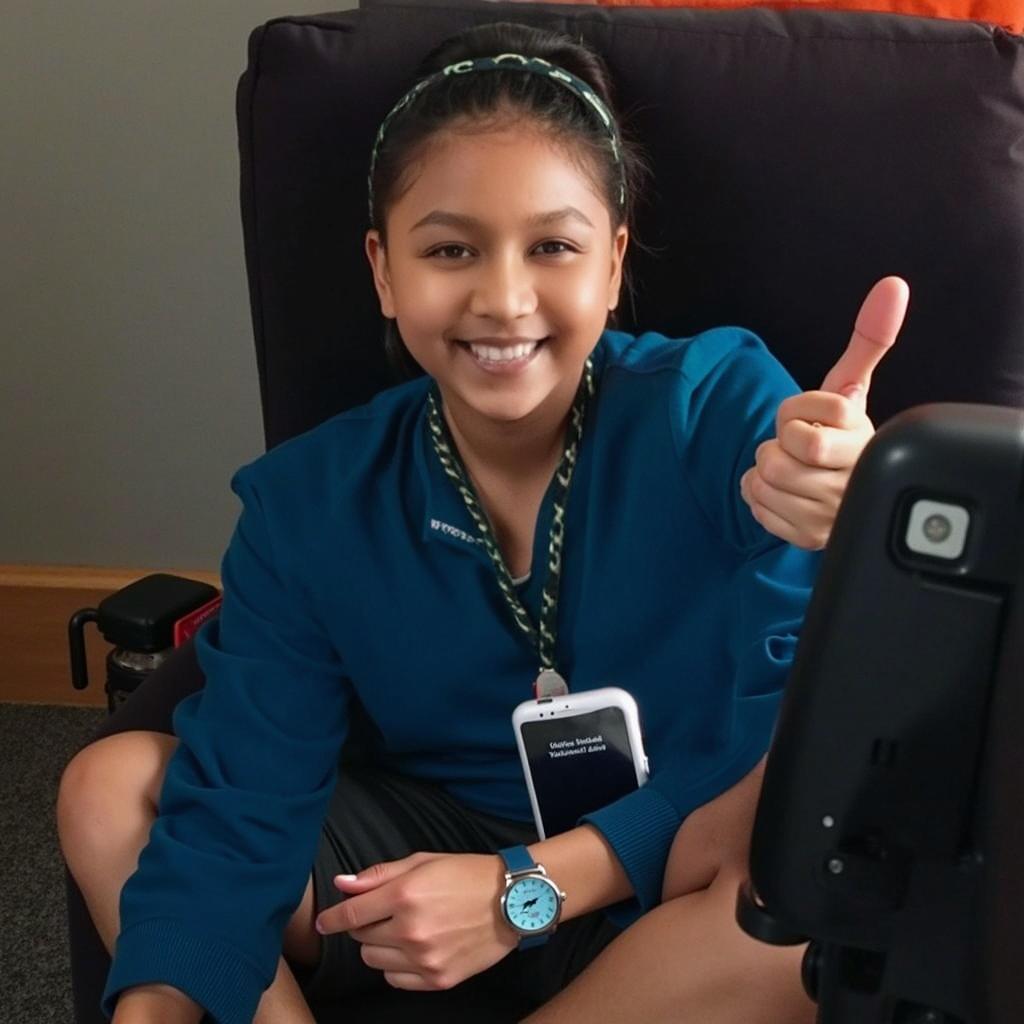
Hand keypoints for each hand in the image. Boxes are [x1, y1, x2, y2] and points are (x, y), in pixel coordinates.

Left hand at [314, 851, 516, 990]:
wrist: (512, 900)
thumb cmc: (466, 874)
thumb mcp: (422, 862)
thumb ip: (378, 875)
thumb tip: (342, 884)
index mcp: (405, 895)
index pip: (351, 913)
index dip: (333, 918)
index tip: (323, 922)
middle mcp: (411, 930)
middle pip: (361, 938)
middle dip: (365, 925)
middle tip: (386, 912)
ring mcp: (424, 959)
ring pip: (374, 961)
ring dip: (379, 946)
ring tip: (403, 930)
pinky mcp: (438, 980)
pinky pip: (395, 980)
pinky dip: (397, 966)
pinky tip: (414, 948)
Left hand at [740, 276, 909, 548]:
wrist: (848, 492)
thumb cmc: (842, 434)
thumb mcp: (850, 388)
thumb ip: (868, 340)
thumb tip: (892, 286)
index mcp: (863, 439)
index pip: (800, 426)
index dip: (794, 415)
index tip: (812, 418)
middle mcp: (852, 480)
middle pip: (778, 459)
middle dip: (776, 446)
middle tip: (796, 448)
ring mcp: (831, 514)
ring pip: (764, 481)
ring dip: (765, 471)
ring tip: (793, 469)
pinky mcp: (808, 537)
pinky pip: (758, 507)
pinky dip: (760, 496)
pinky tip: (784, 493)